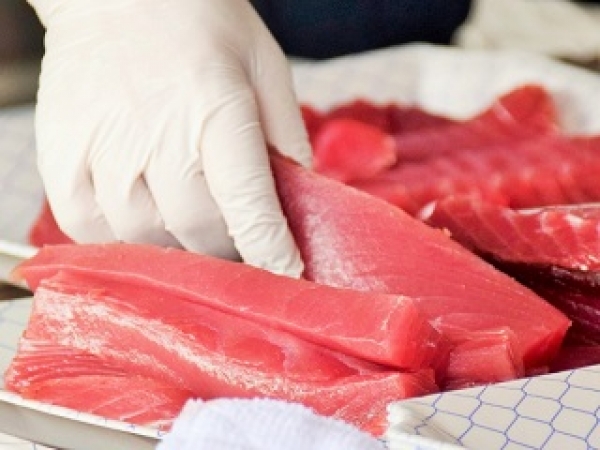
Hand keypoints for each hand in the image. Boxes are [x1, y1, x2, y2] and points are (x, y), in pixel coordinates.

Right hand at [27, 0, 311, 276]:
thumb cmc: (200, 23)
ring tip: (191, 228)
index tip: (286, 278)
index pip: (249, 206)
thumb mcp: (265, 67)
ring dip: (177, 247)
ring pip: (147, 239)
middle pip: (200, 234)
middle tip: (239, 247)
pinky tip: (143, 218)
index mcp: (218, 113)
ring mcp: (103, 149)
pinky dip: (122, 239)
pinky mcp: (60, 156)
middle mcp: (158, 136)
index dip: (271, 253)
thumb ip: (286, 137)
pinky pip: (91, 229)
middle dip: (228, 253)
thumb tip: (299, 199)